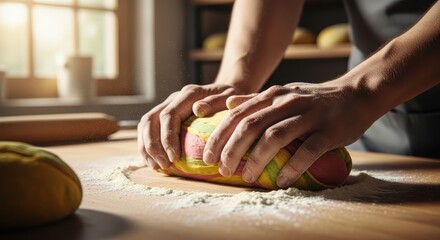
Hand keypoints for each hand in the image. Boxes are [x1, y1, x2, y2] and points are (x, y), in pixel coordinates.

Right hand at [137, 83, 241, 168]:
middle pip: (151, 120)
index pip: (169, 115)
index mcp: (188, 94)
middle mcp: (174, 98)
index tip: (174, 158)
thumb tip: (198, 109)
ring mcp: (167, 105)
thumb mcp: (230, 98)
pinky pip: (147, 130)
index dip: (168, 138)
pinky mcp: (164, 116)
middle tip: (165, 165)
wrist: (227, 94)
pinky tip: (154, 162)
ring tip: (158, 166)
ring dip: (147, 148)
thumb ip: (216, 102)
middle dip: (154, 146)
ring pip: (145, 125)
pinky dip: (147, 147)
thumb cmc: (231, 100)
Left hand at [203, 81, 374, 187]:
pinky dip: (292, 167)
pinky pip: (307, 151)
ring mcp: (309, 115)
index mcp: (273, 95)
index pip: (238, 115)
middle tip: (223, 170)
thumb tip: (227, 104)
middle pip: (251, 126)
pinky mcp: (329, 130)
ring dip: (257, 159)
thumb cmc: (315, 99)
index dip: (220, 136)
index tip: (207, 156)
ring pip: (275, 137)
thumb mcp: (284, 93)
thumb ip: (256, 100)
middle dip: (232, 150)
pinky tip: (282, 180)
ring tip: (248, 177)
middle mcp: (287, 102)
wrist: (356, 94)